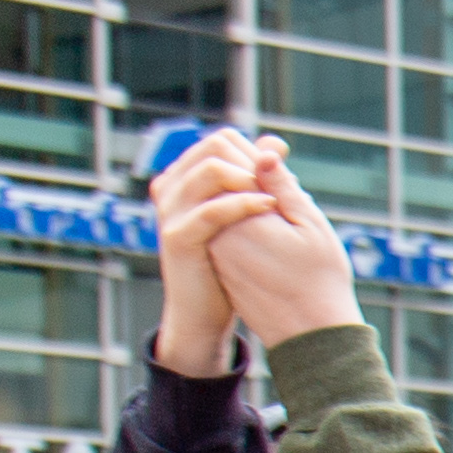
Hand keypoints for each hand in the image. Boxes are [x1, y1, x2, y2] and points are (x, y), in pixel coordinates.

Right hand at [146, 129, 259, 373]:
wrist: (204, 312)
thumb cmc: (229, 263)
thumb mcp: (242, 213)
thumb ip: (257, 178)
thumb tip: (275, 143)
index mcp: (184, 179)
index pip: (220, 140)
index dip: (253, 149)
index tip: (281, 168)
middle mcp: (171, 188)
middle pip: (213, 147)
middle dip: (252, 161)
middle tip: (279, 182)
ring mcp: (171, 211)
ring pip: (210, 170)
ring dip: (250, 178)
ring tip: (276, 196)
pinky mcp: (178, 237)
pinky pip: (212, 210)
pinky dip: (244, 204)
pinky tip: (270, 207)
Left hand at [181, 140, 361, 348]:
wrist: (310, 337)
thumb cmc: (321, 281)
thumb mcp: (311, 225)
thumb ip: (282, 185)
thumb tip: (262, 150)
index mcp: (239, 218)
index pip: (232, 163)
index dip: (260, 159)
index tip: (283, 171)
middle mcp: (217, 233)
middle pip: (224, 183)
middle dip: (252, 179)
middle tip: (283, 193)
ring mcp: (215, 252)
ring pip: (225, 207)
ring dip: (248, 201)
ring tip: (281, 218)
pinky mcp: (220, 266)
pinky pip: (226, 231)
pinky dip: (245, 226)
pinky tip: (273, 238)